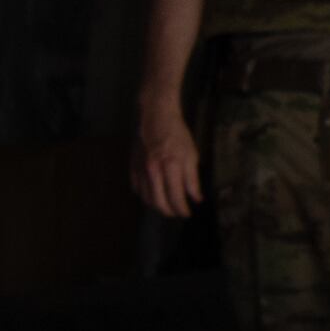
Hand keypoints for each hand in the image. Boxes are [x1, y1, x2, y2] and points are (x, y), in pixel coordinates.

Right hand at [132, 95, 203, 218]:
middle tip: (178, 213)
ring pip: (147, 198)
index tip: (188, 213)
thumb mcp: (191, 155)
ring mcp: (140, 169)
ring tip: (167, 206)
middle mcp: (153, 171)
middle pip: (159, 202)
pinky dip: (145, 195)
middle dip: (170, 212)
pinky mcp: (132, 166)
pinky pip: (137, 188)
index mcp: (170, 167)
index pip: (176, 198)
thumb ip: (193, 180)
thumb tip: (196, 199)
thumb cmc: (177, 135)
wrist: (156, 117)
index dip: (182, 210)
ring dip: (157, 206)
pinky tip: (153, 195)